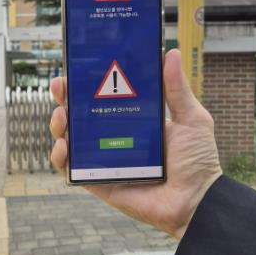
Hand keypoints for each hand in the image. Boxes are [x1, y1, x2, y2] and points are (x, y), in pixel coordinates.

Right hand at [49, 49, 221, 239]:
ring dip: (58, 124)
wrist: (197, 201)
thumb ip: (177, 89)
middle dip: (64, 99)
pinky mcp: (97, 181)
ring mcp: (102, 159)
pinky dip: (60, 157)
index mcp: (130, 119)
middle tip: (60, 88)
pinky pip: (71, 169)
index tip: (74, 71)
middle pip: (78, 114)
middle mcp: (112, 137)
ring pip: (69, 138)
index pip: (100, 97)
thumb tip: (172, 53)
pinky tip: (63, 147)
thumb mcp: (191, 119)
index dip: (83, 84)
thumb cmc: (197, 162)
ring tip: (61, 117)